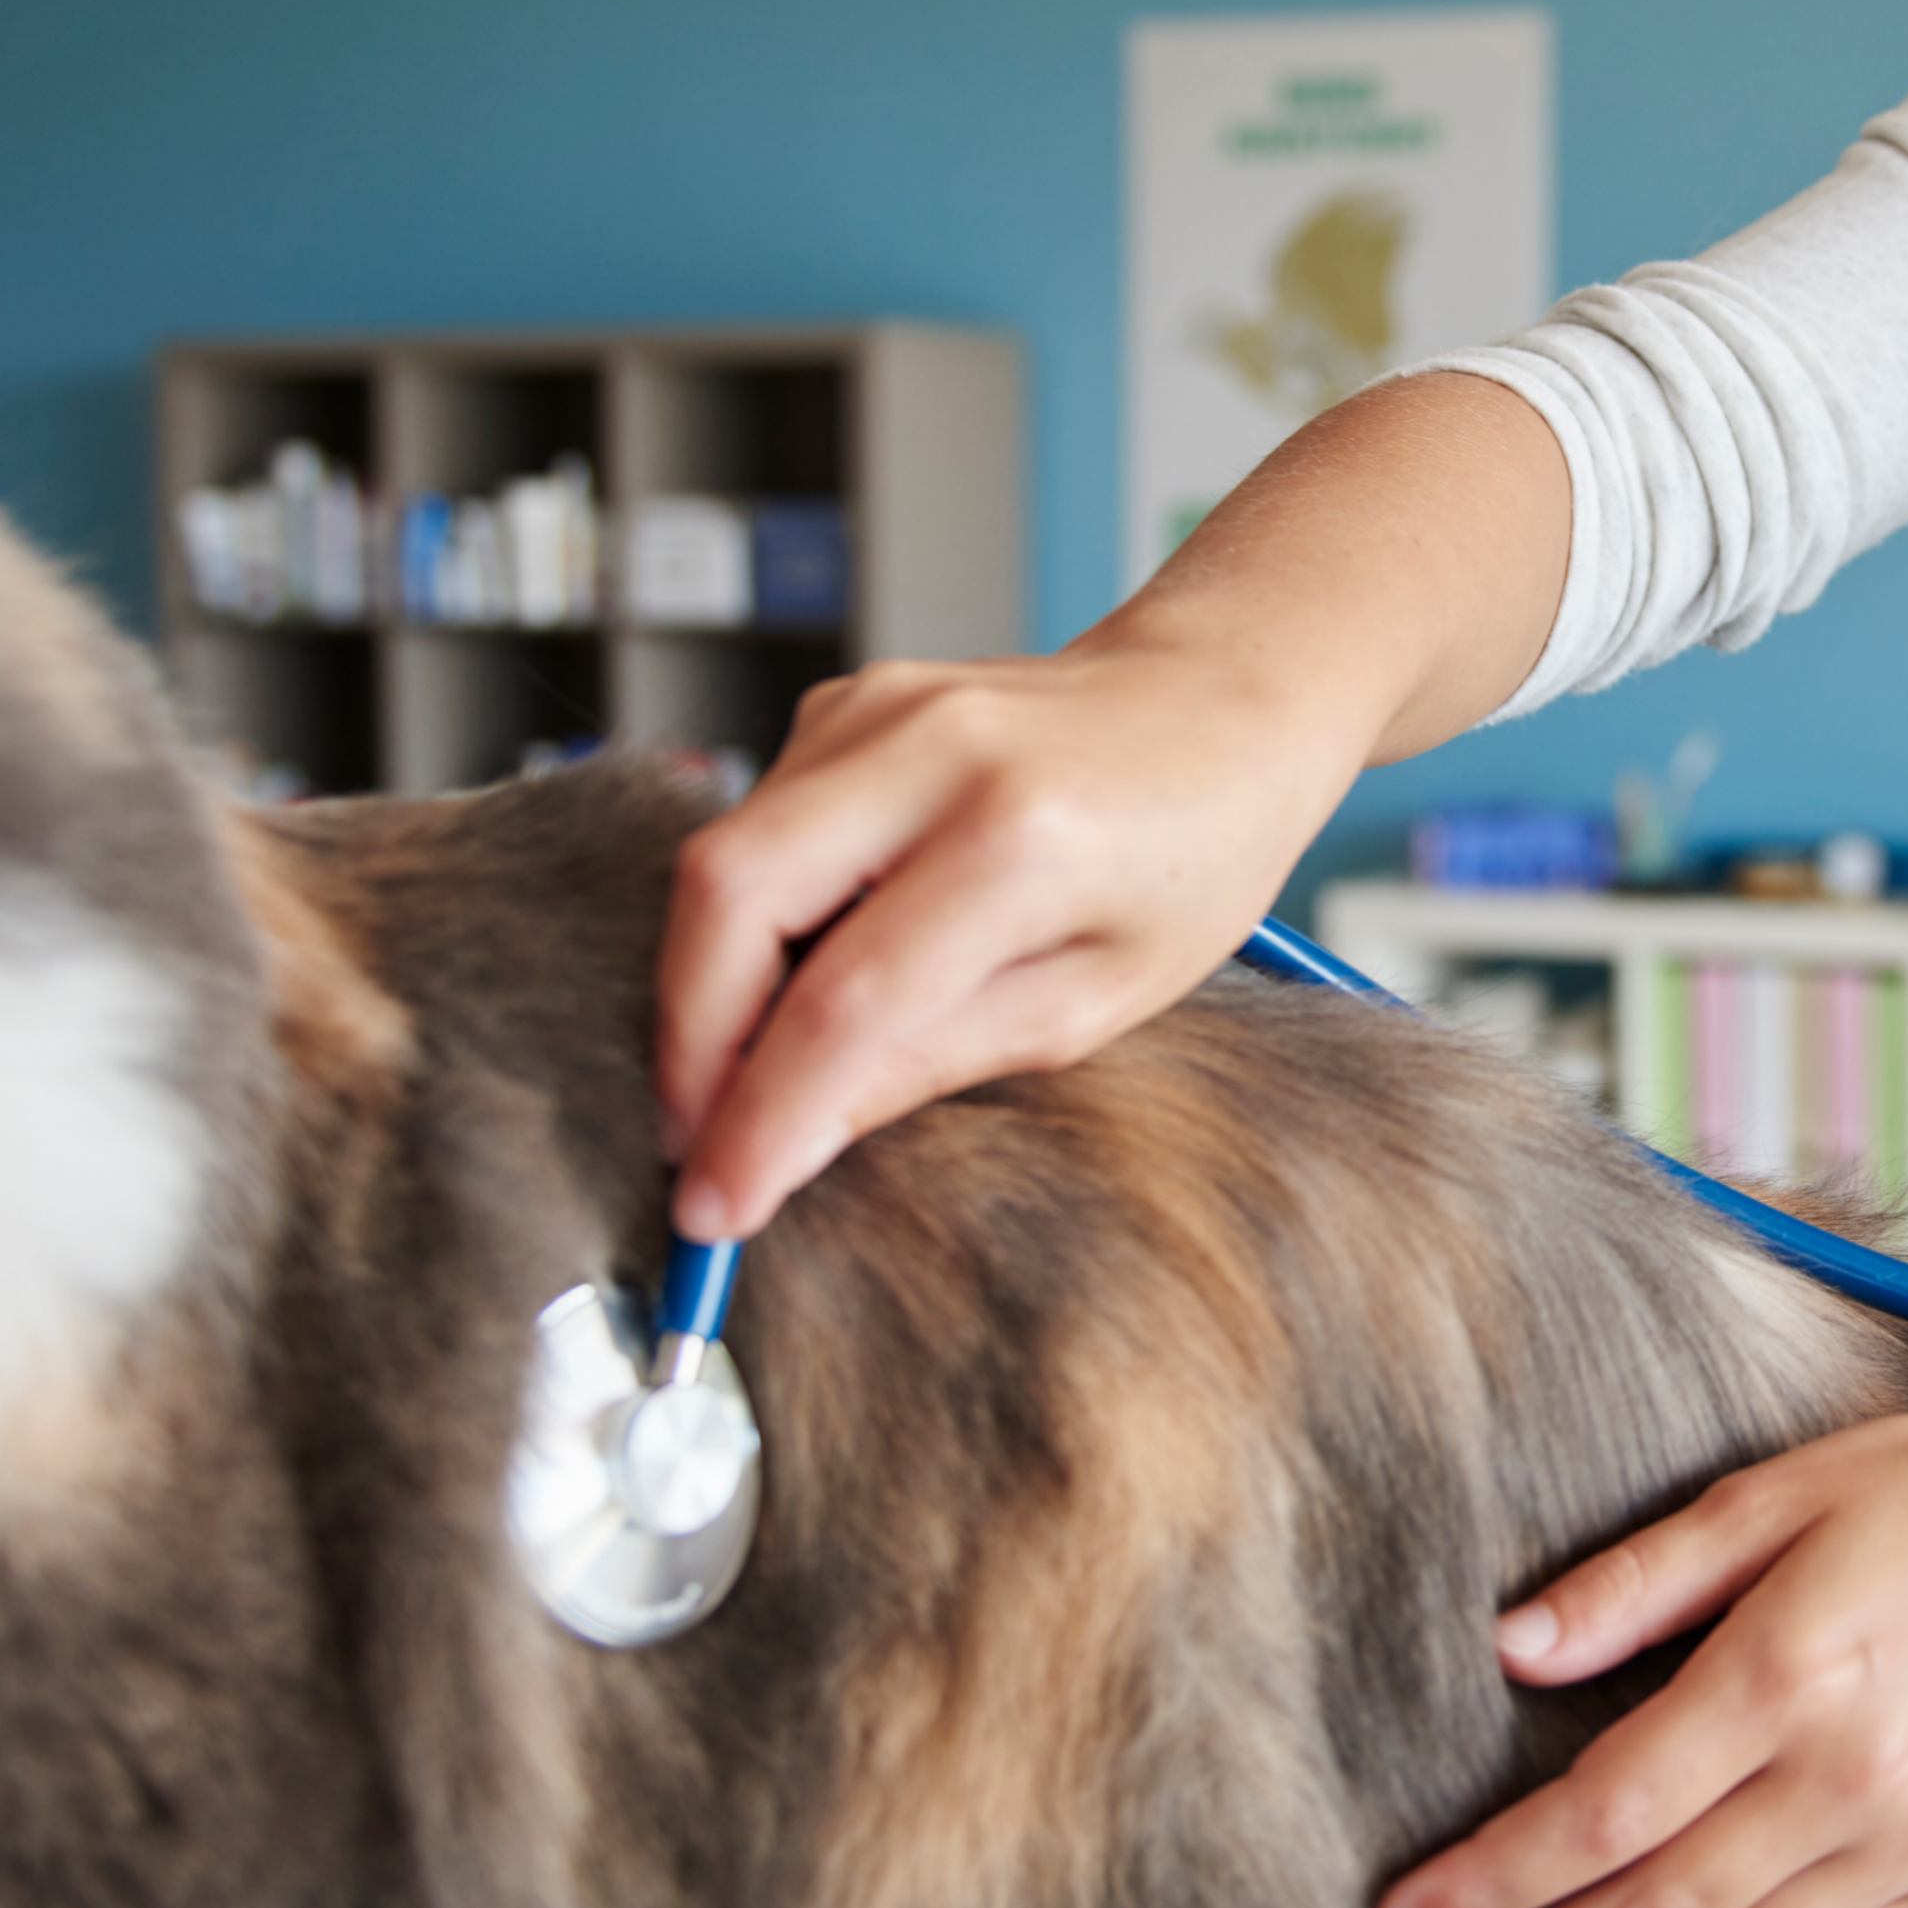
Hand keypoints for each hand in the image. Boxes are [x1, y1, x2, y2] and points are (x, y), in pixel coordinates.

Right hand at [654, 639, 1349, 1238]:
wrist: (1219, 702)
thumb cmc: (1189, 856)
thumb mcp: (1094, 1002)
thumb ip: (930, 1063)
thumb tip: (786, 1140)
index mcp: (1022, 839)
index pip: (843, 1001)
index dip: (758, 1117)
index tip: (712, 1205)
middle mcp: (934, 751)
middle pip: (730, 896)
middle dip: (689, 1040)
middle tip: (694, 1137)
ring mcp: (877, 708)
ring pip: (719, 858)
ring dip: (711, 983)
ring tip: (752, 1067)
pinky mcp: (845, 703)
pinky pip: (753, 825)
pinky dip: (750, 918)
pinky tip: (801, 966)